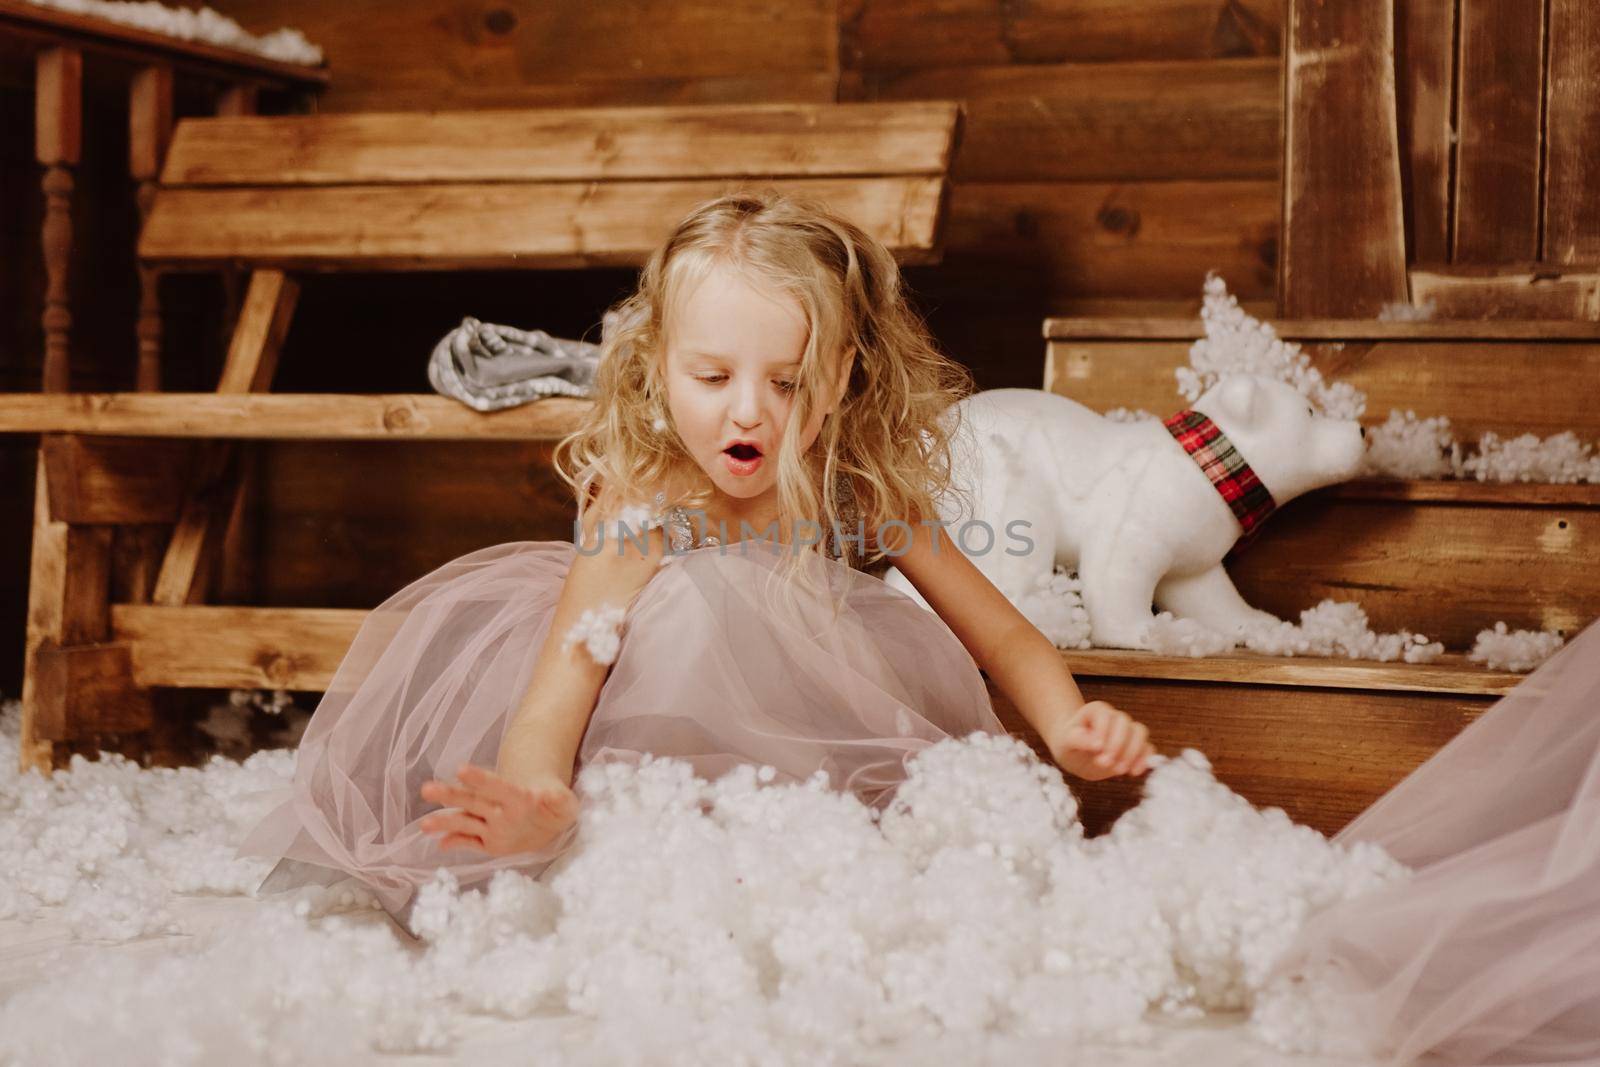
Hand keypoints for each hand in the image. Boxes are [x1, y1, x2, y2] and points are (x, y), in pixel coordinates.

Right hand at [418, 763, 578, 856]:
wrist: (550, 817)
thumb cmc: (557, 805)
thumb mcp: (566, 804)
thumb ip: (559, 800)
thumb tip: (551, 796)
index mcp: (517, 797)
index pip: (497, 786)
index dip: (480, 779)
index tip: (461, 769)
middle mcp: (498, 809)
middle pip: (472, 801)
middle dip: (451, 796)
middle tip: (427, 789)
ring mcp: (491, 825)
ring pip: (465, 821)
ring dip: (445, 822)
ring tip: (424, 825)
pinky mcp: (489, 842)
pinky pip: (470, 842)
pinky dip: (455, 844)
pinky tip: (439, 845)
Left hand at [1043, 700, 1153, 781]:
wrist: (1077, 754)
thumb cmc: (1069, 744)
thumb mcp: (1067, 742)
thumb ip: (1079, 739)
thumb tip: (1097, 744)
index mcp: (1096, 711)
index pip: (1106, 716)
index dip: (1104, 731)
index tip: (1097, 749)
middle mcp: (1115, 717)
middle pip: (1126, 723)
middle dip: (1117, 745)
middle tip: (1104, 763)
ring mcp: (1128, 730)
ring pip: (1140, 733)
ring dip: (1132, 753)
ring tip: (1118, 770)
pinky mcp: (1136, 746)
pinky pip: (1148, 748)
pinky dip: (1144, 760)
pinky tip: (1134, 773)